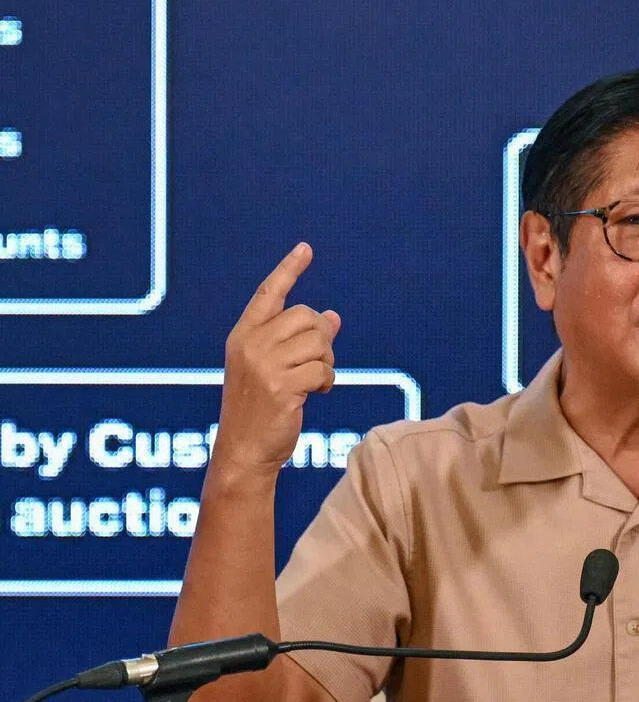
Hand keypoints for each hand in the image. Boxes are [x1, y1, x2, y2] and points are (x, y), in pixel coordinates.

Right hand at [214, 242, 340, 474]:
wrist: (243, 451)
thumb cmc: (260, 410)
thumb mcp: (273, 369)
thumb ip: (297, 341)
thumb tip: (333, 316)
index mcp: (242, 336)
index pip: (268, 294)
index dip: (289, 270)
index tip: (306, 249)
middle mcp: (250, 345)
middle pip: (306, 316)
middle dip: (322, 337)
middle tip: (318, 361)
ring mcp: (264, 365)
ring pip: (319, 342)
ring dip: (327, 362)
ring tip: (316, 381)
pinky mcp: (281, 387)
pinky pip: (323, 370)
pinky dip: (327, 381)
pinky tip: (317, 393)